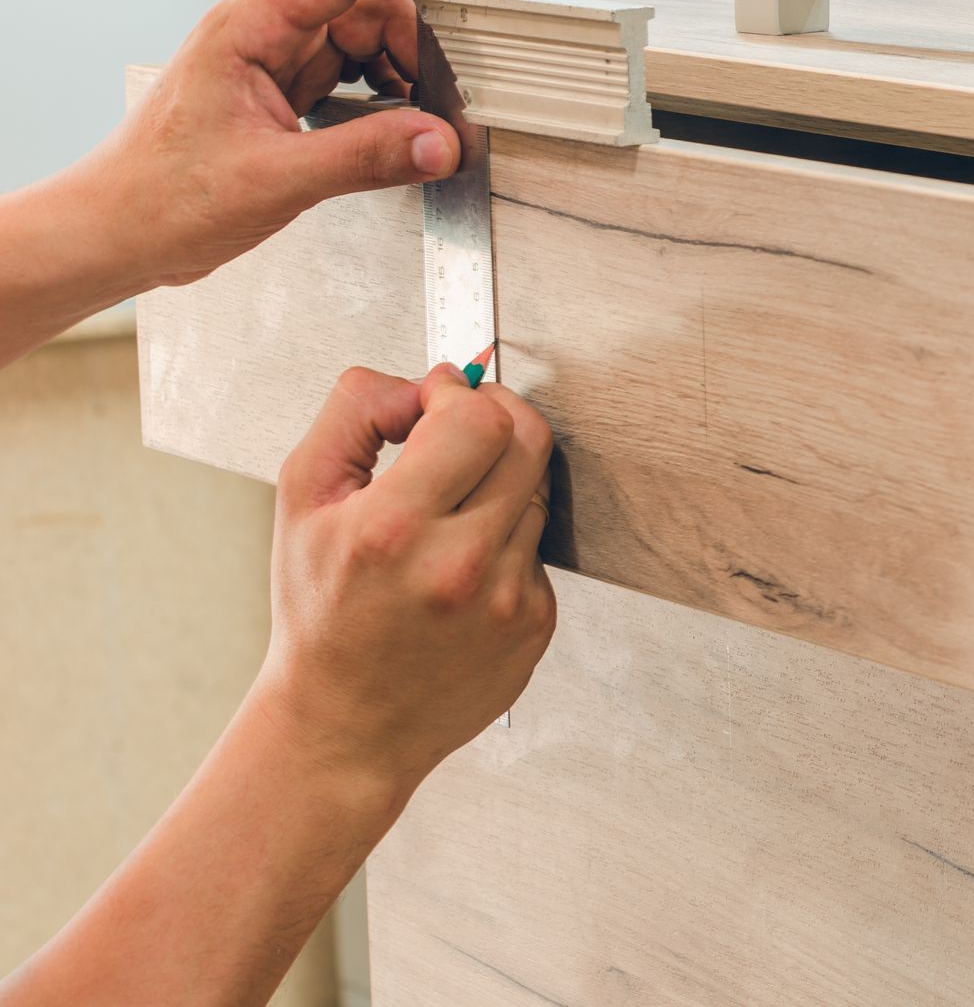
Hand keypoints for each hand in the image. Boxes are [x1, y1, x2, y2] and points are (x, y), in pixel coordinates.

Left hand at [82, 0, 503, 287]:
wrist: (116, 233)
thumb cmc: (161, 198)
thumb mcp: (274, 180)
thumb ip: (364, 158)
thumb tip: (439, 142)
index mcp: (247, 27)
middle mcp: (263, 33)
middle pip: (366, 4)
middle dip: (418, 41)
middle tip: (452, 90)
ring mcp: (274, 63)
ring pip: (364, 41)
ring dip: (403, 72)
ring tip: (424, 116)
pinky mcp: (285, 95)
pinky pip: (352, 77)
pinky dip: (386, 98)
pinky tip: (397, 129)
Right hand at [255, 364, 555, 804]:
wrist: (344, 726)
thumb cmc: (320, 614)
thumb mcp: (302, 501)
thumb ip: (354, 416)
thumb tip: (419, 381)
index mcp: (394, 531)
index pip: (477, 418)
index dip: (459, 392)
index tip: (436, 400)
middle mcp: (460, 567)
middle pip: (528, 440)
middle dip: (496, 414)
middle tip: (459, 426)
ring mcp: (508, 599)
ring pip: (535, 489)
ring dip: (498, 479)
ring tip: (446, 511)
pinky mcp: (537, 622)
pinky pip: (538, 545)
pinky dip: (506, 537)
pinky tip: (460, 567)